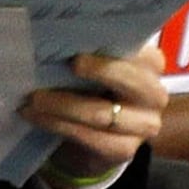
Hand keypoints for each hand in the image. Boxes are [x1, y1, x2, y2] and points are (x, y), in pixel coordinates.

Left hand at [22, 46, 169, 186]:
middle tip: (67, 64)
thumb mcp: (99, 66)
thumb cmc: (94, 87)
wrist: (96, 135)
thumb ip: (92, 52)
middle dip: (97, 70)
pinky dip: (59, 125)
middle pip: (127, 79)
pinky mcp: (124, 150)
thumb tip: (59, 38)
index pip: (136, 48)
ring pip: (101, 113)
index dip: (111, 44)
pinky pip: (89, 137)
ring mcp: (144, 125)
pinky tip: (36, 117)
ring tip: (33, 97)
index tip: (86, 40)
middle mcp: (154, 93)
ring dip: (62, 105)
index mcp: (150, 63)